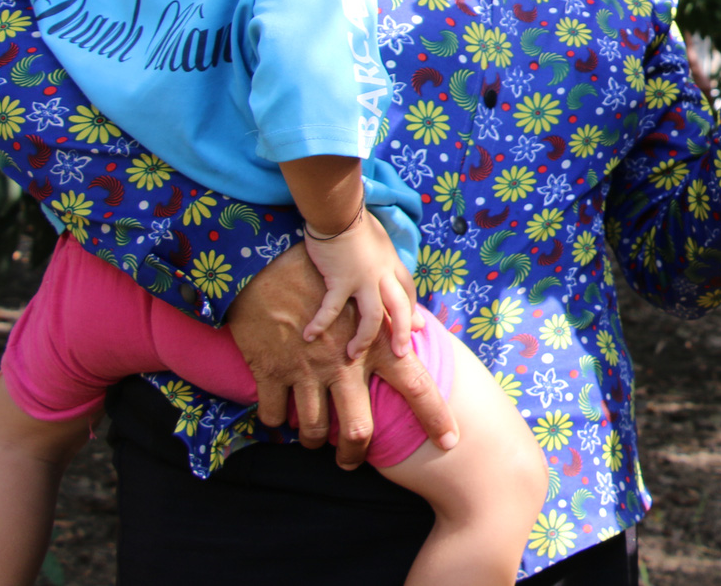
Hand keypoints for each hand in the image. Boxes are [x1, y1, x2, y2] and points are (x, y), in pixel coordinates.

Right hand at [227, 243, 456, 467]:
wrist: (271, 259)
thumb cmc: (329, 269)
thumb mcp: (370, 283)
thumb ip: (397, 307)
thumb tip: (417, 327)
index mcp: (375, 344)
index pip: (417, 384)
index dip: (435, 416)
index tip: (450, 441)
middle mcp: (344, 363)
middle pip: (358, 428)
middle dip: (355, 452)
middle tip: (351, 461)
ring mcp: (306, 369)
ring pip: (314, 428)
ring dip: (313, 439)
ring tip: (313, 440)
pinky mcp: (270, 370)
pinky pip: (275, 413)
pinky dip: (277, 421)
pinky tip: (281, 419)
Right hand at [299, 208, 419, 360]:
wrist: (339, 212)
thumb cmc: (356, 226)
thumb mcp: (380, 244)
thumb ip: (387, 264)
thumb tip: (390, 276)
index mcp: (392, 265)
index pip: (408, 294)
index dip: (411, 313)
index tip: (412, 329)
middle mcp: (383, 275)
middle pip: (399, 310)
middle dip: (401, 334)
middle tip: (399, 355)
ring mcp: (363, 279)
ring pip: (372, 317)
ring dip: (364, 340)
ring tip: (353, 355)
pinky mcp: (340, 280)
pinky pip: (332, 309)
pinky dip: (320, 323)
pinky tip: (309, 336)